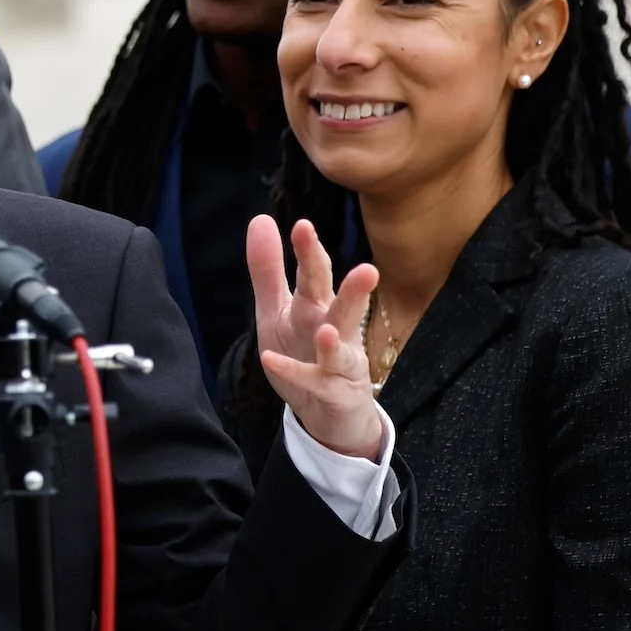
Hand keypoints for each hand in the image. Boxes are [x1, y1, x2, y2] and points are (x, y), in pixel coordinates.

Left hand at [247, 215, 384, 460]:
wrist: (326, 412)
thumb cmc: (303, 352)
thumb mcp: (276, 310)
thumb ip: (268, 269)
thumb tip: (261, 219)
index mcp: (317, 306)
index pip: (316, 275)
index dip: (310, 252)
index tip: (302, 226)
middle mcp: (333, 330)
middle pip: (340, 308)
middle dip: (353, 291)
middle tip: (369, 270)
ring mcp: (338, 363)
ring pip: (340, 348)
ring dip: (335, 340)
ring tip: (327, 330)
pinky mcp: (333, 392)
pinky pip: (313, 382)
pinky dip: (293, 373)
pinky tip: (270, 361)